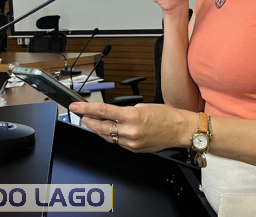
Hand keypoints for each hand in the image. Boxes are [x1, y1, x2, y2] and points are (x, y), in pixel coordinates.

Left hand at [69, 102, 193, 152]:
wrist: (179, 130)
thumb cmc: (166, 116)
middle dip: (88, 120)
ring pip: (107, 137)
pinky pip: (117, 143)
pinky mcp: (134, 149)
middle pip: (100, 127)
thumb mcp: (143, 106)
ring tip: (92, 122)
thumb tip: (113, 114)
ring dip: (98, 129)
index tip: (75, 106)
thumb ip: (125, 111)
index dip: (85, 109)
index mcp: (131, 117)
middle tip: (82, 115)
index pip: (102, 112)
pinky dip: (111, 136)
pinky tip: (109, 130)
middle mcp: (129, 131)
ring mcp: (131, 143)